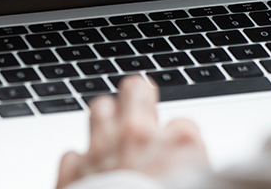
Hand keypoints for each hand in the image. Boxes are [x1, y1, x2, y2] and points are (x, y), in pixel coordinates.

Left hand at [57, 76, 208, 187]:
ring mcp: (103, 151)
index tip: (178, 156)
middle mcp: (139, 138)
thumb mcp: (198, 185)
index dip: (179, 142)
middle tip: (140, 104)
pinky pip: (72, 154)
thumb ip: (193, 172)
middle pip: (137, 91)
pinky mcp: (72, 172)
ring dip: (105, 119)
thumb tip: (194, 178)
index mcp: (180, 144)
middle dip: (138, 96)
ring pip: (99, 109)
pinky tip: (86, 174)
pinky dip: (78, 163)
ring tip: (110, 131)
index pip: (183, 125)